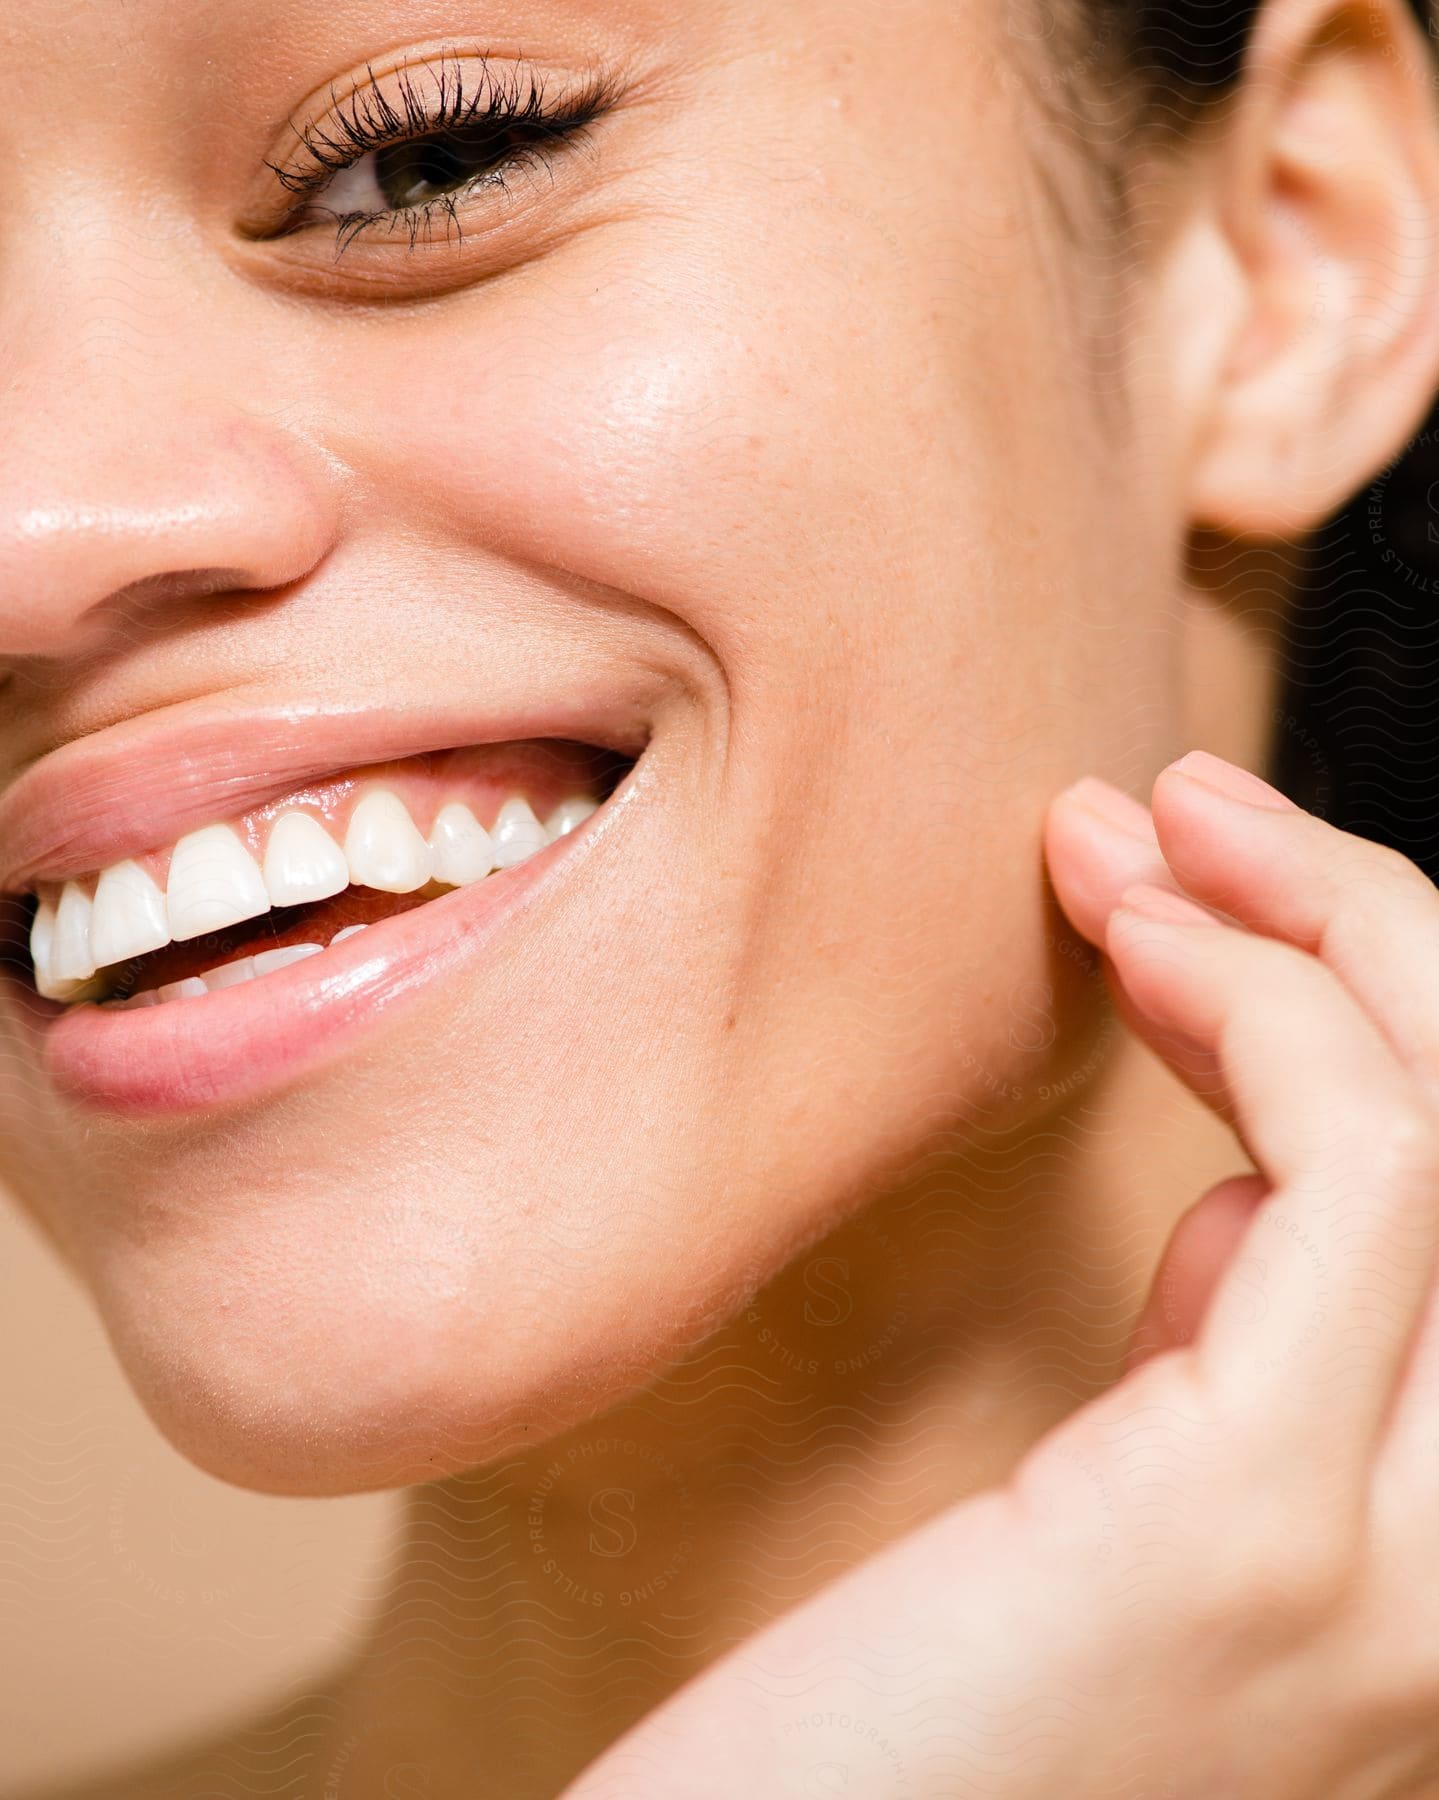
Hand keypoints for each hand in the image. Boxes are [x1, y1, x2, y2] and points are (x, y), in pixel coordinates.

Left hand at [561, 753, 1438, 1799]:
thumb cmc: (896, 1725)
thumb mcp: (1109, 1520)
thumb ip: (1218, 1382)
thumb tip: (1234, 1218)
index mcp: (1429, 1557)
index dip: (1388, 1010)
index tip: (1214, 896)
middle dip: (1372, 925)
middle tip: (1192, 809)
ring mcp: (1403, 1576)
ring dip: (1312, 926)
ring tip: (1135, 833)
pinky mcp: (1258, 1535)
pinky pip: (1363, 1181)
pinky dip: (1266, 1017)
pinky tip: (1136, 952)